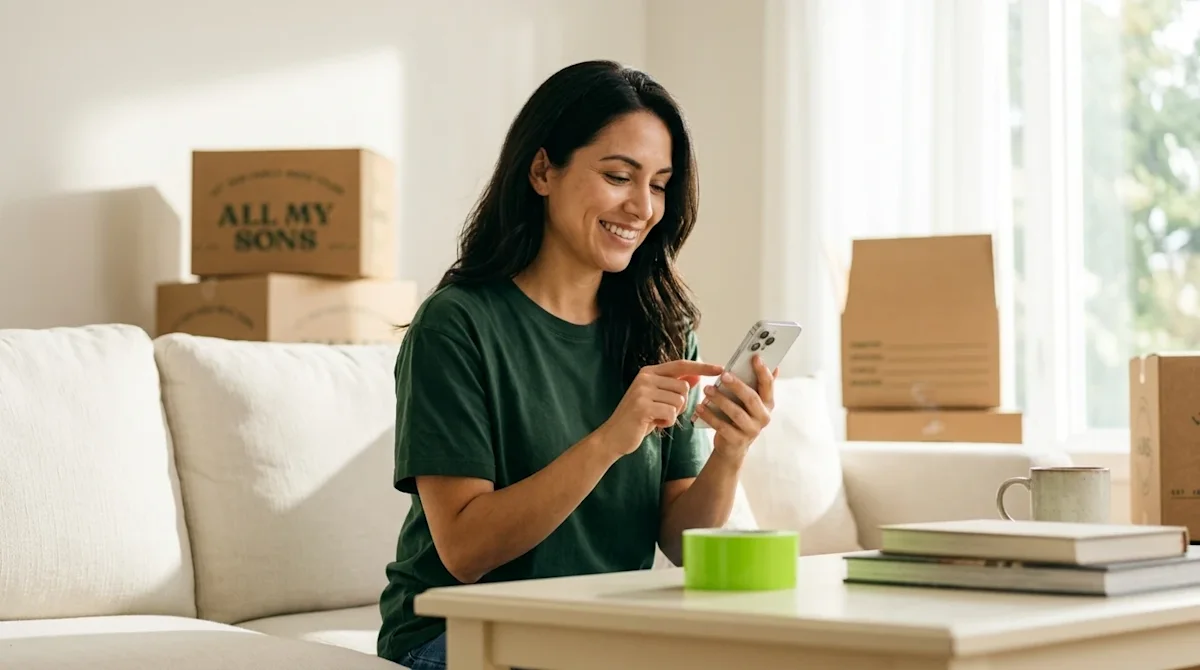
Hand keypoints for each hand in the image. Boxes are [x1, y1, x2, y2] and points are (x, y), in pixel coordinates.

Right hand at [597, 359, 724, 456]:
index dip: (702, 367)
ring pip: (679, 401)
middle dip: (680, 404)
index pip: (681, 365)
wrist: (613, 436)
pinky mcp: (642, 407)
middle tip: (663, 412)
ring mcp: (642, 391)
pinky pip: (671, 414)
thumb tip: (696, 376)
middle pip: (683, 387)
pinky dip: (666, 423)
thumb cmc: (638, 418)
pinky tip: (652, 424)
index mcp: (649, 372)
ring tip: (655, 418)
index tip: (720, 369)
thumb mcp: (657, 399)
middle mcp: (645, 378)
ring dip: (672, 414)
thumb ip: (674, 386)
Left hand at [695, 354, 777, 458]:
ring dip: (720, 399)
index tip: (754, 357)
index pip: (768, 385)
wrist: (733, 446)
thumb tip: (773, 365)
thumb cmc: (741, 417)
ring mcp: (751, 430)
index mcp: (768, 404)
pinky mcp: (737, 440)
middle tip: (723, 375)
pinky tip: (699, 407)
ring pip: (736, 413)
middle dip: (737, 385)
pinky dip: (709, 416)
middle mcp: (763, 417)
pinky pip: (722, 426)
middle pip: (751, 398)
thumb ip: (758, 384)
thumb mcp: (751, 402)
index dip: (762, 371)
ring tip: (707, 389)